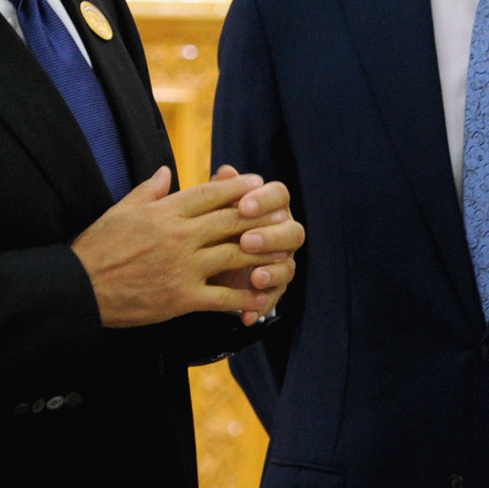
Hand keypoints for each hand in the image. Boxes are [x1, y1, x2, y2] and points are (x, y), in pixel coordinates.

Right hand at [70, 167, 292, 327]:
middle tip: (281, 214)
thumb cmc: (97, 248)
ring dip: (262, 254)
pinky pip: (223, 297)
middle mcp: (179, 236)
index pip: (210, 193)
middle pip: (231, 221)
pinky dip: (247, 297)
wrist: (79, 289)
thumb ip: (148, 190)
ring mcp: (183, 267)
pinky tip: (263, 297)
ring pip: (234, 255)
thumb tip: (166, 171)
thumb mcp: (120, 210)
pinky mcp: (182, 297)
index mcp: (165, 211)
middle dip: (260, 217)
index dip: (238, 188)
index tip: (258, 183)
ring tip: (283, 252)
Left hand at [206, 164, 305, 324]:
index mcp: (269, 207)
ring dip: (274, 271)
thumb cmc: (207, 226)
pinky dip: (261, 307)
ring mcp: (281, 262)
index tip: (242, 206)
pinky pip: (274, 298)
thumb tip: (225, 171)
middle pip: (293, 231)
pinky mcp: (272, 288)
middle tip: (246, 241)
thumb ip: (217, 192)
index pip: (279, 196)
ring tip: (254, 277)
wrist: (195, 259)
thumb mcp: (206, 209)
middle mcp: (281, 233)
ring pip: (290, 267)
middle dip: (271, 236)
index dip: (265, 200)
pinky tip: (246, 315)